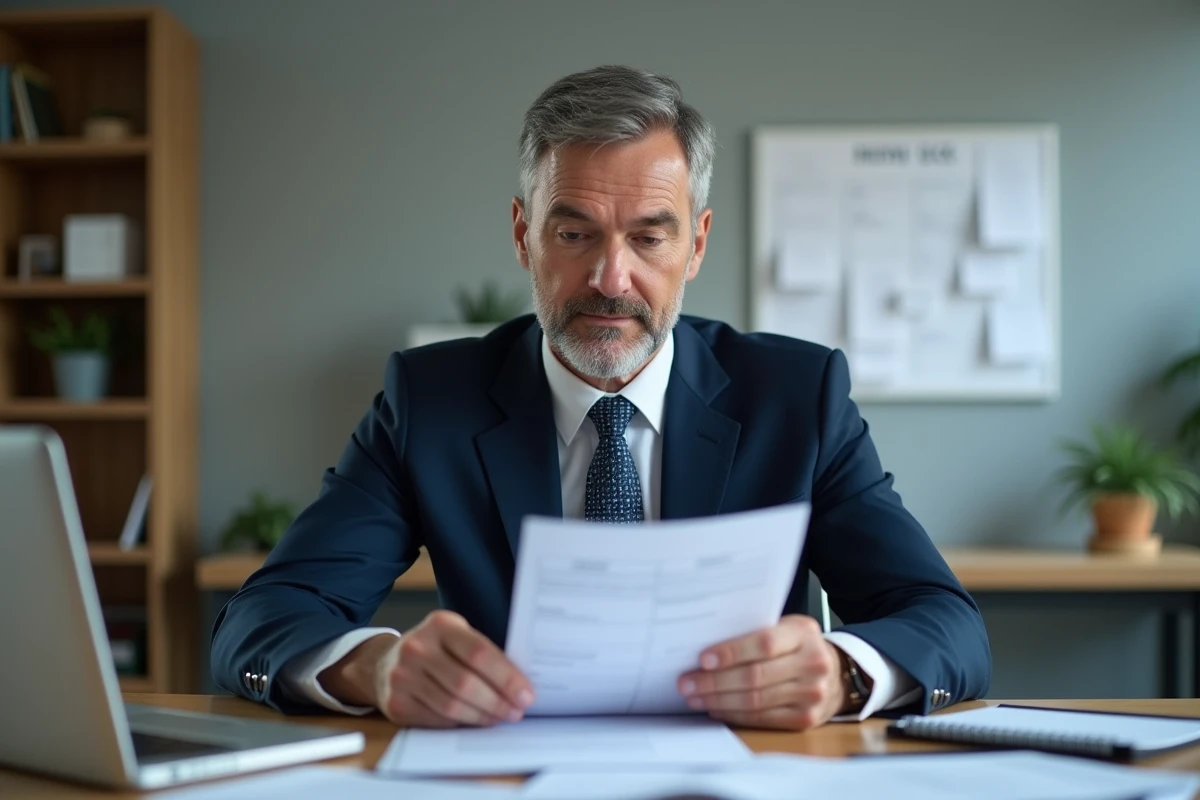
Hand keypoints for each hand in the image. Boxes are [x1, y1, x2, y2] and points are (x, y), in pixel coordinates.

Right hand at [321, 610, 534, 727]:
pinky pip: (437, 719)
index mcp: (439, 625)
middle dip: (498, 702)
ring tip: (500, 718)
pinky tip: (474, 720)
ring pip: (452, 706)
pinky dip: (460, 723)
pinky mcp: (396, 703)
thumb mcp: (455, 636)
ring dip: (482, 716)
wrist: (383, 664)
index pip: (479, 653)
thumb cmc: (434, 649)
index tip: (526, 694)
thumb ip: (482, 652)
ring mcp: (403, 676)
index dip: (506, 677)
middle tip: (516, 711)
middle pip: (466, 683)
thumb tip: (519, 684)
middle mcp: (417, 648)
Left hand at [677, 615, 846, 729]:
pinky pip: (762, 719)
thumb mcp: (786, 628)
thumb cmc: (800, 646)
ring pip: (755, 701)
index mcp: (803, 633)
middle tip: (687, 683)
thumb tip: (706, 646)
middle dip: (714, 682)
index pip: (764, 644)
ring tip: (695, 697)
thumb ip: (756, 632)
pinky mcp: (805, 718)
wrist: (838, 673)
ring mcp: (811, 694)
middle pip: (755, 677)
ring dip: (718, 701)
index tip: (702, 659)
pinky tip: (716, 708)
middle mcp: (812, 663)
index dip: (731, 653)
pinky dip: (734, 715)